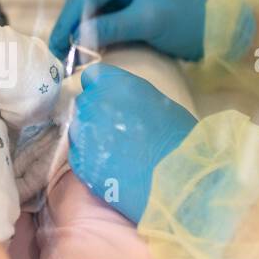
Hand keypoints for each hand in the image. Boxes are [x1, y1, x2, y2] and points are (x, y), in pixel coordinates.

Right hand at [50, 0, 206, 61]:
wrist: (210, 34)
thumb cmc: (184, 22)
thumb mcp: (148, 22)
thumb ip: (113, 26)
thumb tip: (78, 36)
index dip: (71, 18)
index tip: (60, 43)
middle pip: (83, 2)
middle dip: (68, 27)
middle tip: (56, 53)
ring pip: (87, 14)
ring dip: (74, 34)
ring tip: (63, 57)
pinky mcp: (123, 15)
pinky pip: (98, 25)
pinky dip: (87, 39)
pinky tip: (78, 53)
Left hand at [68, 63, 196, 222]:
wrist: (179, 181)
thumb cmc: (180, 140)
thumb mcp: (158, 103)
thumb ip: (130, 96)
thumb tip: (117, 100)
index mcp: (115, 84)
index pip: (93, 77)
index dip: (101, 89)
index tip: (109, 100)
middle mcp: (93, 104)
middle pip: (84, 103)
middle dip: (96, 113)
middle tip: (117, 131)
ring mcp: (83, 134)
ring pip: (78, 129)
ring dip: (91, 136)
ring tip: (116, 152)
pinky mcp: (80, 162)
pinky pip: (78, 154)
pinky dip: (90, 159)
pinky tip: (112, 167)